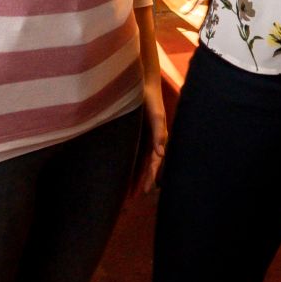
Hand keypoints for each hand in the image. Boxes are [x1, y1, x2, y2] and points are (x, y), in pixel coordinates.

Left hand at [136, 77, 167, 193]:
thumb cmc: (151, 100)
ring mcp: (140, 137)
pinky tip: (119, 169)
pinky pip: (130, 152)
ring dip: (133, 175)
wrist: (140, 84)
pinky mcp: (131, 132)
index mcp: (156, 140)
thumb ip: (159, 133)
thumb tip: (161, 154)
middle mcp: (148, 141)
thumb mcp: (156, 117)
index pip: (152, 164)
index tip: (143, 192)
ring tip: (125, 190)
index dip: (148, 178)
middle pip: (144, 166)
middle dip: (140, 181)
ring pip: (136, 161)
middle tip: (132, 197)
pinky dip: (127, 163)